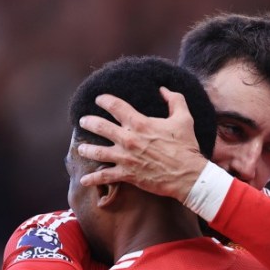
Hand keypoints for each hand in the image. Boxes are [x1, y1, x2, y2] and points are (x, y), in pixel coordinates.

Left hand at [77, 88, 207, 201]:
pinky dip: (93, 179)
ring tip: (81, 148)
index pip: (115, 106)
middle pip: (100, 126)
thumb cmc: (186, 147)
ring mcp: (125, 158)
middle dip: (89, 122)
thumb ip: (175, 100)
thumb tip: (164, 89)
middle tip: (84, 121)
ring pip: (97, 152)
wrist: (188, 175)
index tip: (99, 99)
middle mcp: (128, 139)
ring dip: (86, 149)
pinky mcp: (127, 174)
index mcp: (140, 123)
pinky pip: (105, 177)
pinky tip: (84, 180)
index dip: (104, 100)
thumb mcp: (184, 119)